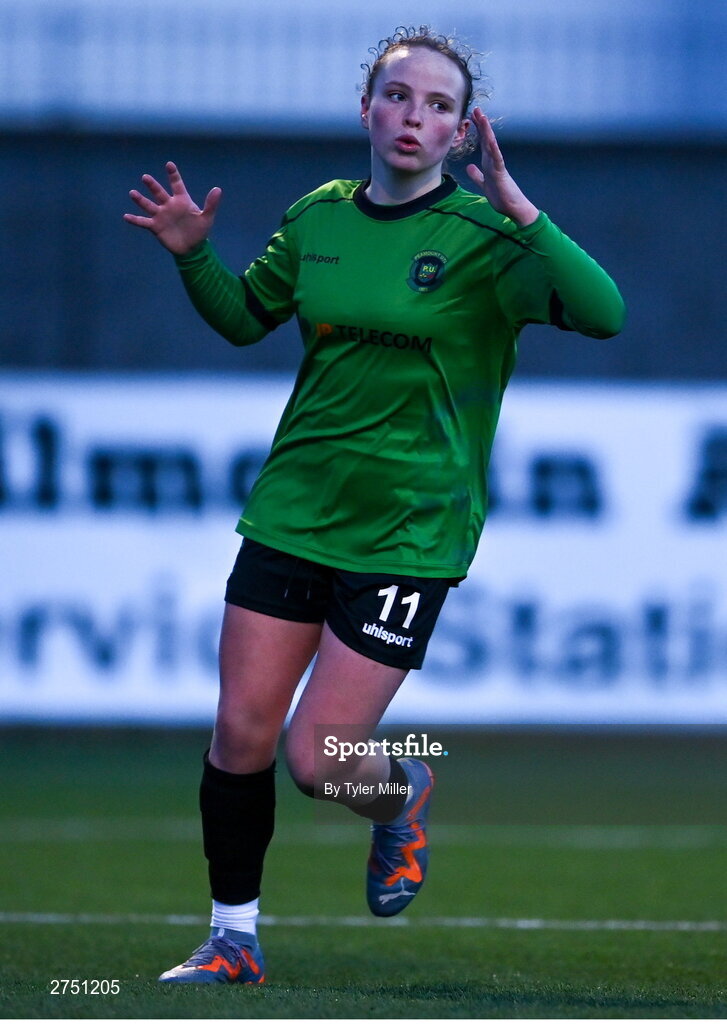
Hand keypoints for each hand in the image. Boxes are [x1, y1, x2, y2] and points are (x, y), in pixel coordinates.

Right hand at [123, 162, 221, 254]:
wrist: (192, 248)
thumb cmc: (199, 231)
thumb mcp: (206, 217)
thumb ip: (210, 204)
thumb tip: (218, 189)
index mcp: (181, 201)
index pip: (177, 185)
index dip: (173, 175)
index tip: (169, 164)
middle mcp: (169, 205)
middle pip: (159, 193)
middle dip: (152, 185)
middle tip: (145, 177)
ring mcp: (161, 215)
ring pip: (149, 205)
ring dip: (140, 200)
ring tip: (132, 193)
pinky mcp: (155, 227)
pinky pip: (143, 222)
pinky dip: (135, 220)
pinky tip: (126, 216)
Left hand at [465, 108, 538, 226]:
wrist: (513, 208)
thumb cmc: (502, 197)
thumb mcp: (484, 184)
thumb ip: (477, 175)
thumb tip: (469, 167)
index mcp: (489, 164)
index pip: (482, 143)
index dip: (477, 131)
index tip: (472, 118)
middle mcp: (494, 162)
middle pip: (486, 140)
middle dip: (481, 125)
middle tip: (476, 109)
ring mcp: (498, 166)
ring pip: (491, 145)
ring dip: (486, 131)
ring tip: (482, 118)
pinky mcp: (501, 174)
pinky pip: (497, 159)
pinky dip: (493, 149)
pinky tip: (489, 139)